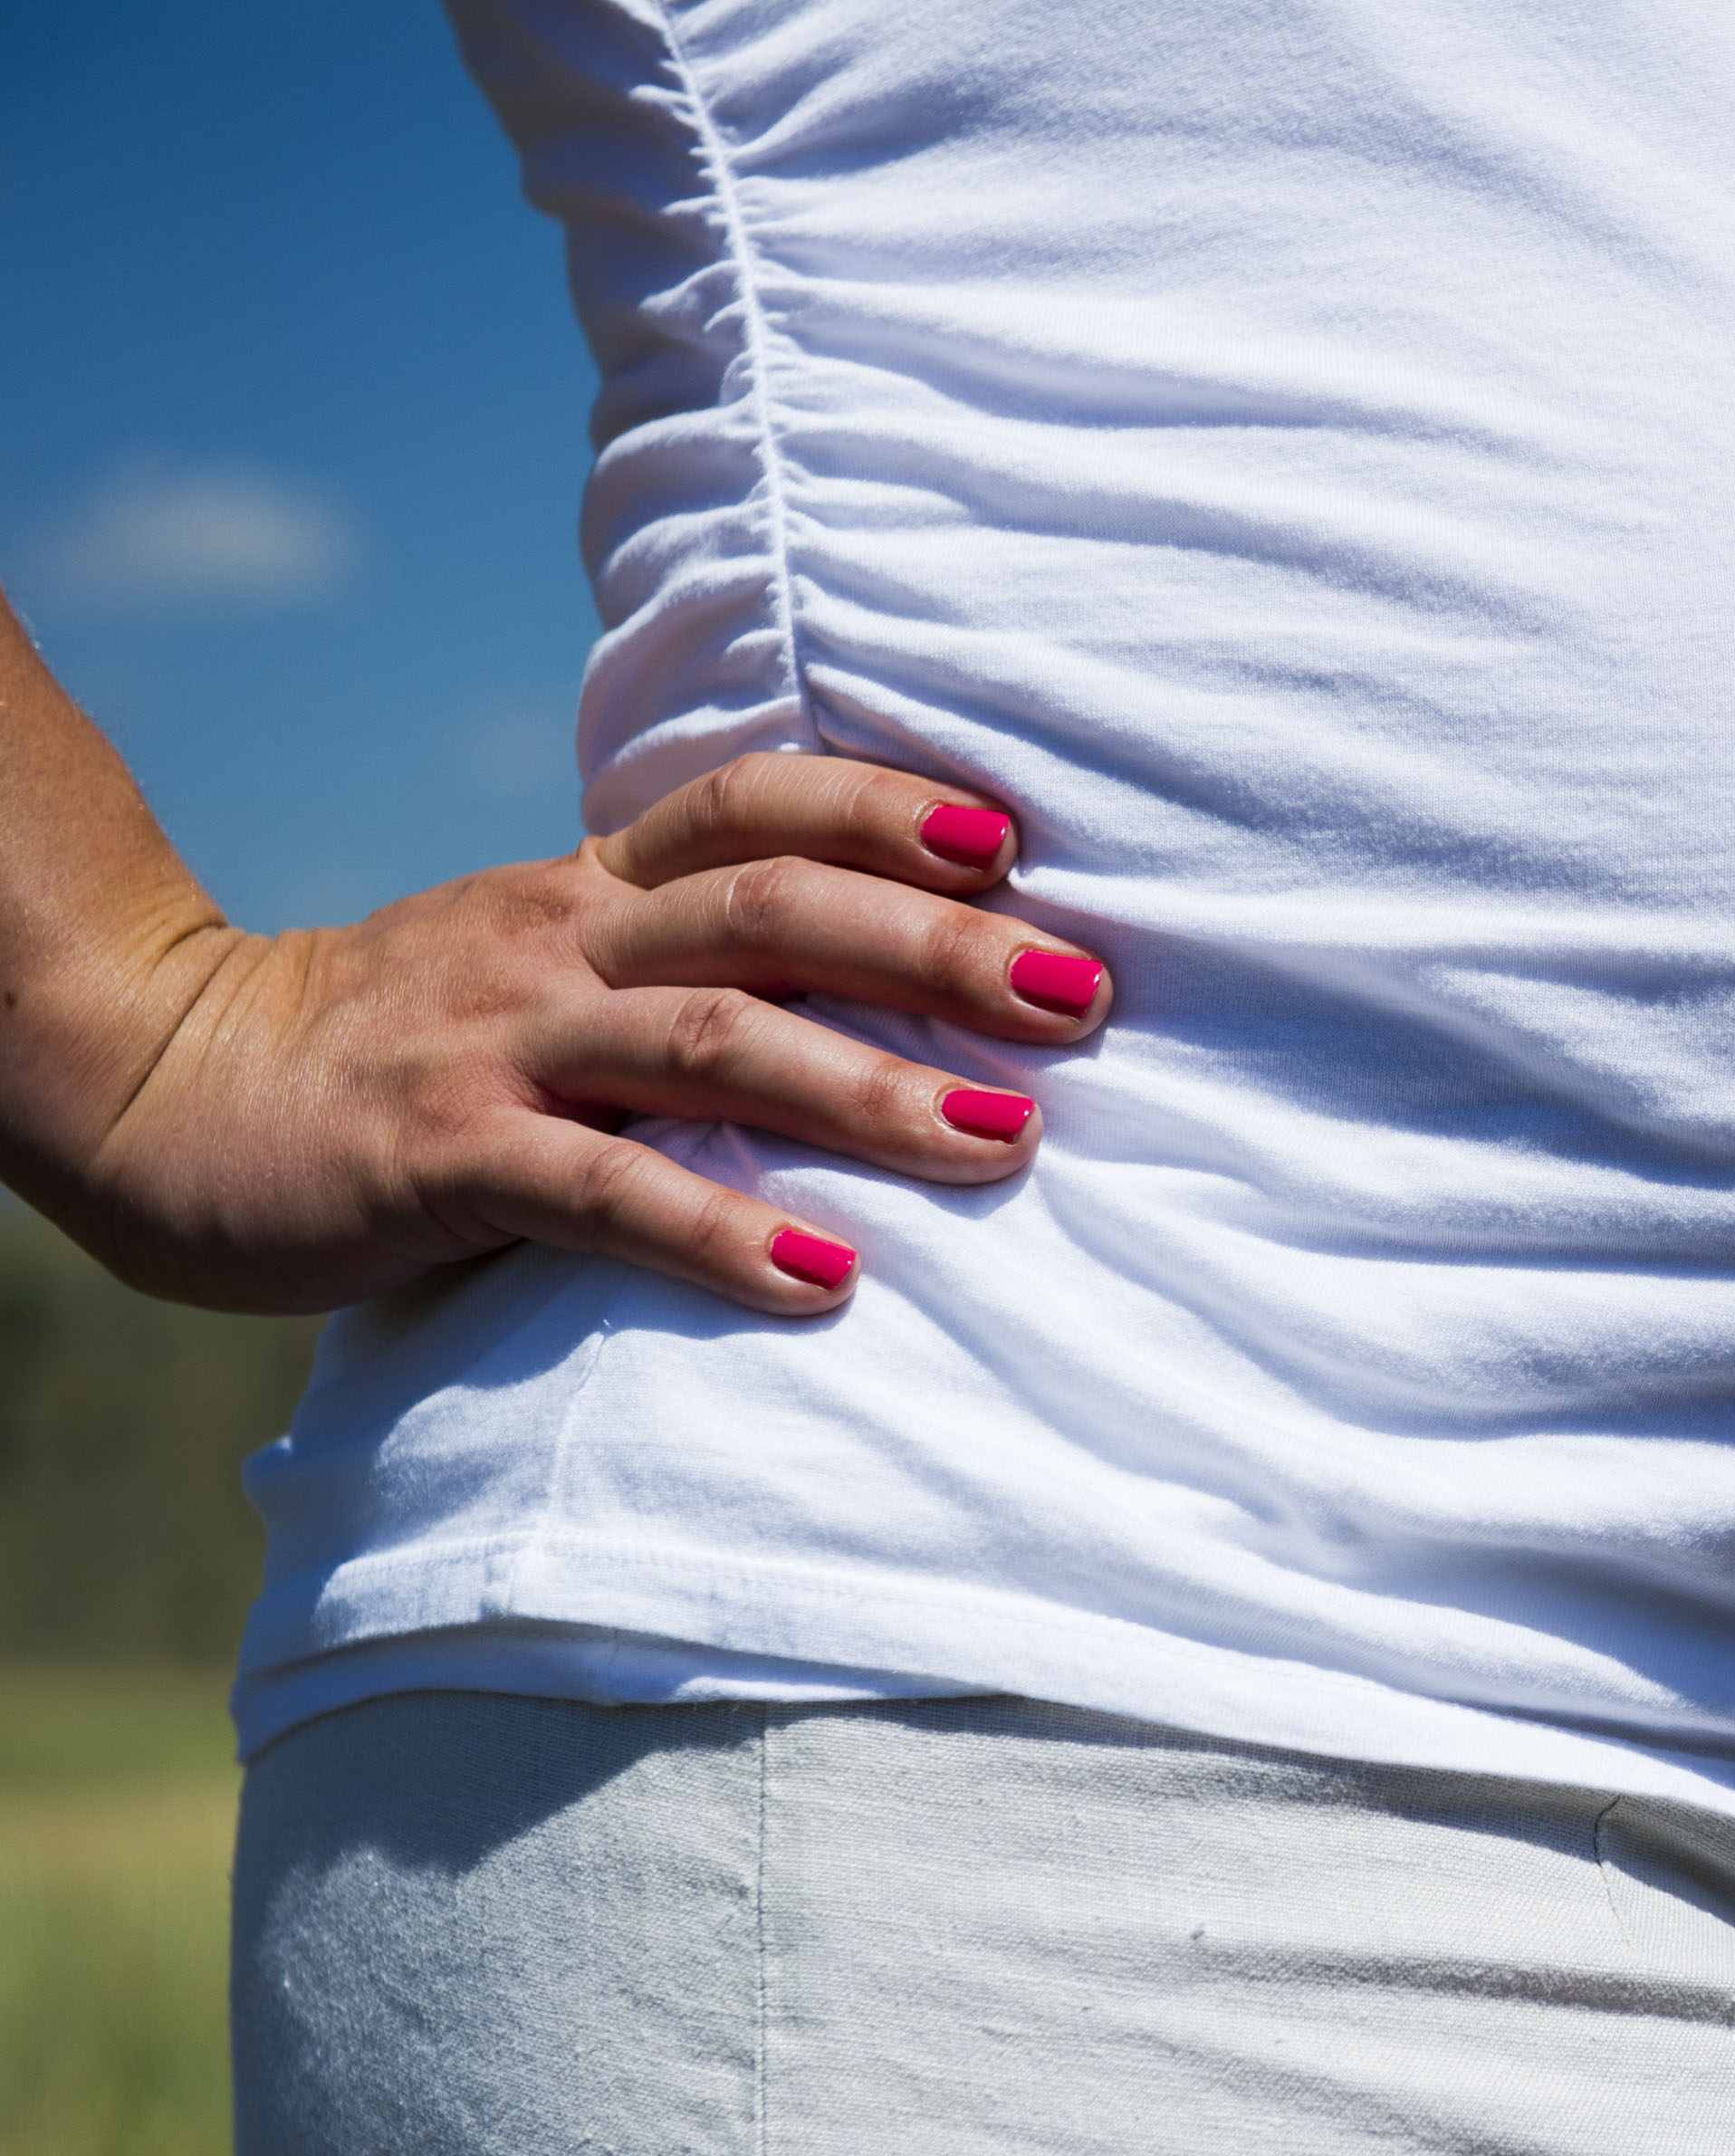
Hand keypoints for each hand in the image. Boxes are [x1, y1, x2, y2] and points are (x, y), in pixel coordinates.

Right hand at [43, 753, 1107, 1316]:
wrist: (161, 1088)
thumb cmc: (406, 1041)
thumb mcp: (546, 957)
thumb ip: (684, 953)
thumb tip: (885, 975)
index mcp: (592, 883)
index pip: (757, 806)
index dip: (889, 809)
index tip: (1019, 844)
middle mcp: (559, 939)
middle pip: (774, 913)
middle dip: (937, 951)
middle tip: (1081, 999)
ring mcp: (499, 1044)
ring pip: (711, 1045)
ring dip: (868, 1091)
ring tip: (1004, 1140)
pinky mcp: (440, 1160)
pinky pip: (601, 1194)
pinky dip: (721, 1233)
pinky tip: (827, 1277)